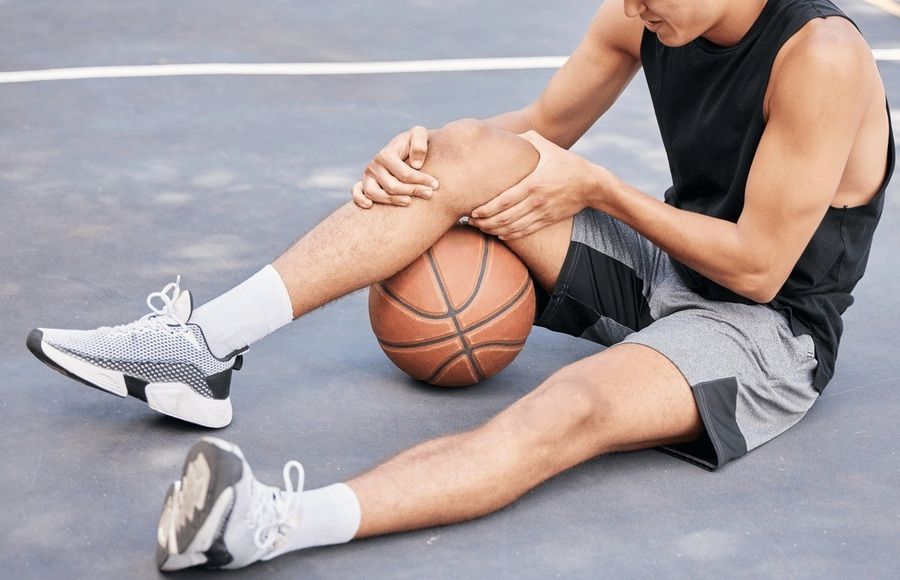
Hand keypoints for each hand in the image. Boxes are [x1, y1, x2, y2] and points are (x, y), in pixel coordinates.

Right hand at [352, 125, 439, 208]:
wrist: (404, 148)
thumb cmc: (413, 142)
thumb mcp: (419, 134)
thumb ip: (419, 143)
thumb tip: (416, 164)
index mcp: (386, 154)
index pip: (405, 174)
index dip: (422, 180)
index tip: (436, 185)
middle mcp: (374, 165)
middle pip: (392, 186)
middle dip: (412, 191)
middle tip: (429, 194)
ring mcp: (368, 176)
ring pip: (374, 193)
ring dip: (391, 200)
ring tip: (409, 202)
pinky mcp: (364, 184)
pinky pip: (357, 194)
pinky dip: (359, 200)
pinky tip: (370, 206)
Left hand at [468, 131, 601, 239]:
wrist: (592, 185)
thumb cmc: (568, 163)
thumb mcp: (548, 147)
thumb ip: (527, 138)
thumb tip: (508, 133)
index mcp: (533, 183)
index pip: (504, 200)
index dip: (486, 209)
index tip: (472, 211)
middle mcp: (536, 201)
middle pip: (505, 217)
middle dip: (485, 222)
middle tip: (470, 222)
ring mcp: (542, 213)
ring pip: (513, 227)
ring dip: (494, 230)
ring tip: (480, 228)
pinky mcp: (547, 220)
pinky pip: (525, 231)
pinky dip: (510, 235)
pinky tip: (499, 233)